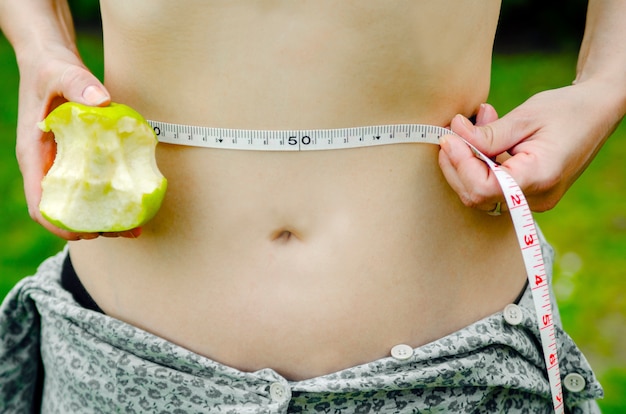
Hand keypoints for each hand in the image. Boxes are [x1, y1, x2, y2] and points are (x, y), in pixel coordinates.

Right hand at [15, 46, 140, 239]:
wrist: (51, 60)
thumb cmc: (51, 68)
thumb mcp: (62, 72)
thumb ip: (78, 84)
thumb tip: (102, 101)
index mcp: (34, 156)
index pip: (39, 203)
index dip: (59, 224)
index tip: (85, 235)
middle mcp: (47, 166)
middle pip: (64, 211)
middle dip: (90, 227)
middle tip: (123, 231)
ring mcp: (63, 164)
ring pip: (80, 202)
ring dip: (104, 216)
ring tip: (134, 226)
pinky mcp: (80, 159)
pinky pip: (94, 184)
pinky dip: (111, 196)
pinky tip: (134, 201)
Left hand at [438, 82, 619, 212]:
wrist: (597, 112)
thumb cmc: (567, 110)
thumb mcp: (525, 116)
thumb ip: (487, 133)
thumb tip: (454, 136)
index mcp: (539, 177)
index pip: (483, 188)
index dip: (460, 164)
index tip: (449, 138)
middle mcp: (536, 197)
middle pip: (476, 195)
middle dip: (457, 163)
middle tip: (453, 129)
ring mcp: (532, 200)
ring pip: (480, 192)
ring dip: (466, 160)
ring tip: (475, 123)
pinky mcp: (526, 194)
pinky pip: (492, 185)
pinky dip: (480, 162)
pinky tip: (484, 136)